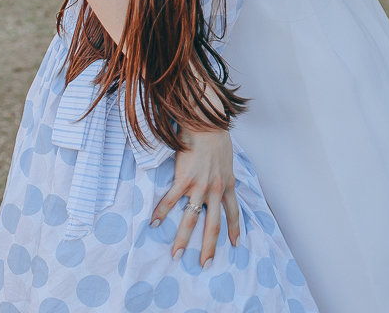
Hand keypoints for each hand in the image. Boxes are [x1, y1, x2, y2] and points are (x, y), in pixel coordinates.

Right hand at [150, 127, 239, 267]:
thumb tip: (221, 180)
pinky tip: (154, 224)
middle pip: (213, 225)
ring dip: (184, 239)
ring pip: (192, 219)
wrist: (207, 123)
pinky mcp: (184, 179)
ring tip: (176, 255)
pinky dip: (162, 213)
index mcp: (227, 185)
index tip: (234, 245)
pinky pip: (171, 200)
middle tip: (205, 264)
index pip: (233, 213)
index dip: (234, 230)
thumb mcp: (227, 161)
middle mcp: (215, 189)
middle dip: (209, 247)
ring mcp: (199, 186)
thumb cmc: (216, 138)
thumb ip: (223, 174)